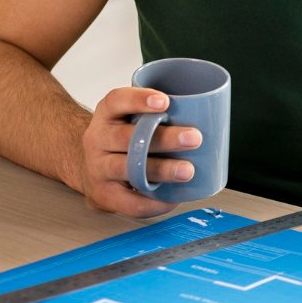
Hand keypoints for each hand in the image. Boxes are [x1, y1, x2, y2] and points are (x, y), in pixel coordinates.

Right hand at [78, 86, 202, 217]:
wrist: (90, 167)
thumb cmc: (122, 138)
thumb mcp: (130, 118)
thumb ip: (159, 115)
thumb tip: (211, 118)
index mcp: (108, 113)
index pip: (118, 101)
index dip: (140, 99)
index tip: (165, 101)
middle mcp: (98, 138)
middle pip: (127, 137)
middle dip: (164, 138)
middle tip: (194, 138)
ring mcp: (98, 168)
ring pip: (128, 168)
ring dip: (161, 170)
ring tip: (187, 170)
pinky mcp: (103, 194)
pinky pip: (128, 201)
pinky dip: (152, 202)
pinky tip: (171, 198)